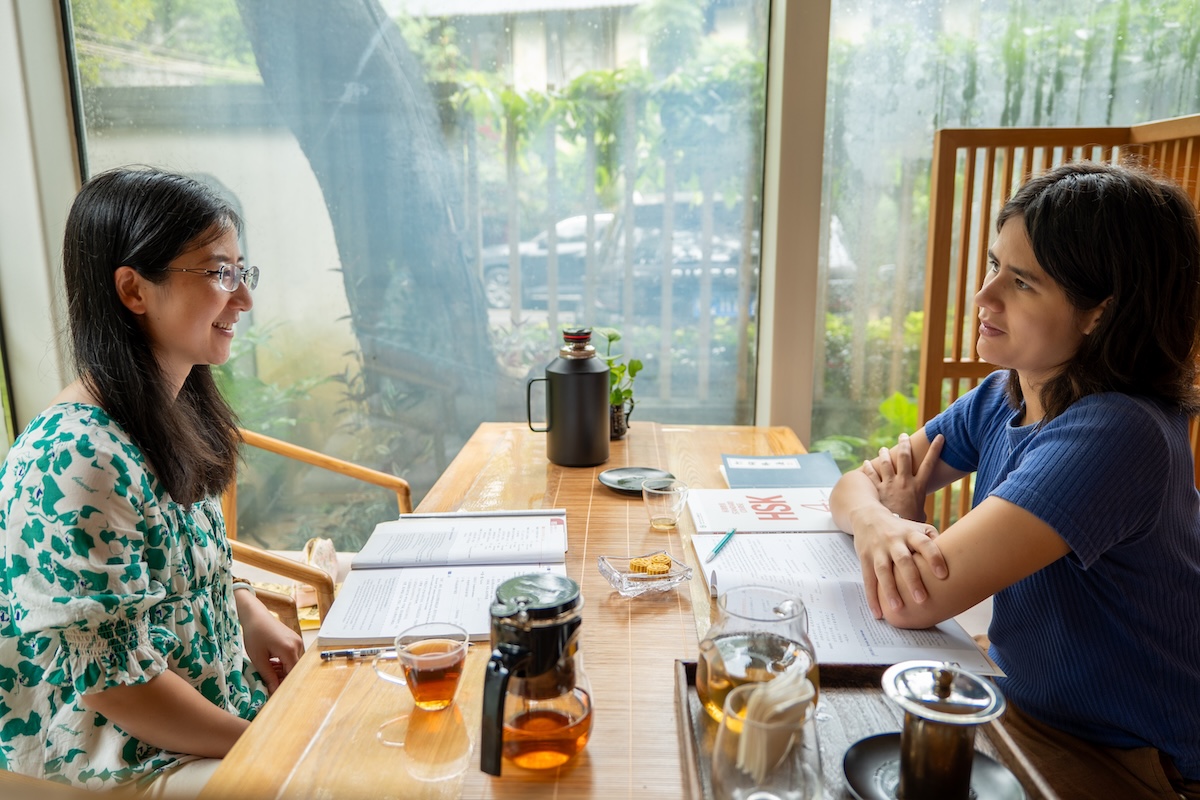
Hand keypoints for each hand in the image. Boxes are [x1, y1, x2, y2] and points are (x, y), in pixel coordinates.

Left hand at [235, 591, 303, 693]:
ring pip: (293, 663)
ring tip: (268, 672)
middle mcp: (298, 645)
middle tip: (269, 685)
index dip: (284, 685)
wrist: (255, 615)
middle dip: (283, 678)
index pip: (292, 674)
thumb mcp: (258, 658)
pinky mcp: (294, 640)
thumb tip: (274, 691)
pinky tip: (272, 664)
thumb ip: (268, 676)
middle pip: (294, 669)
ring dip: (282, 671)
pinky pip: (292, 656)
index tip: (274, 694)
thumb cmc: (254, 634)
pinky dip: (283, 663)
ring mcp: (297, 641)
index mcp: (289, 650)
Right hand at [848, 504, 947, 618]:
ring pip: (883, 571)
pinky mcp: (865, 558)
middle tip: (922, 599)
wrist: (868, 517)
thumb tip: (957, 560)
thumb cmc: (900, 529)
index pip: (924, 544)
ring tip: (898, 608)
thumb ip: (934, 542)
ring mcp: (878, 549)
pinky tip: (878, 612)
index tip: (943, 575)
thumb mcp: (917, 528)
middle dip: (912, 580)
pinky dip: (872, 597)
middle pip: (903, 560)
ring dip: (890, 590)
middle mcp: (894, 541)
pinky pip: (868, 579)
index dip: (934, 558)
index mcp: (911, 534)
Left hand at [862, 433, 944, 522]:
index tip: (939, 436)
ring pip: (886, 462)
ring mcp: (890, 484)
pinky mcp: (878, 489)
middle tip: (903, 435)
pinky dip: (868, 468)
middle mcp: (904, 481)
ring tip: (882, 448)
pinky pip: (871, 475)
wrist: (896, 530)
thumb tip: (922, 517)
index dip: (935, 449)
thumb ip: (920, 510)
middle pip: (905, 457)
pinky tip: (866, 463)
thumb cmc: (911, 524)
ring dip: (884, 454)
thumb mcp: (921, 515)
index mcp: (919, 486)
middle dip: (904, 444)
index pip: (930, 463)